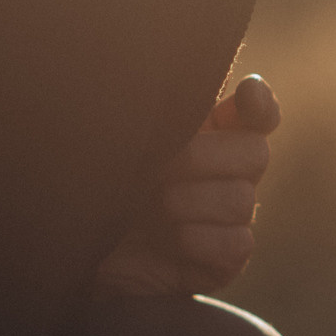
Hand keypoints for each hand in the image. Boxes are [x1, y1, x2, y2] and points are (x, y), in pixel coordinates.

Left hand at [94, 75, 280, 298]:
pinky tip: (166, 242)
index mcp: (209, 138)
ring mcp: (231, 219)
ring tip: (147, 211)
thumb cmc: (92, 192)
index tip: (244, 95)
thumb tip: (206, 75)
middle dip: (202, 158)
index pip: (259, 115)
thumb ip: (159, 114)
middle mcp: (228, 175)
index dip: (260, 104)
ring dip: (187, 202)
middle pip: (255, 153)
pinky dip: (196, 239)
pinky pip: (235, 243)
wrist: (75, 255)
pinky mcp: (227, 260)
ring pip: (241, 199)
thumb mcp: (117, 144)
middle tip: (155, 170)